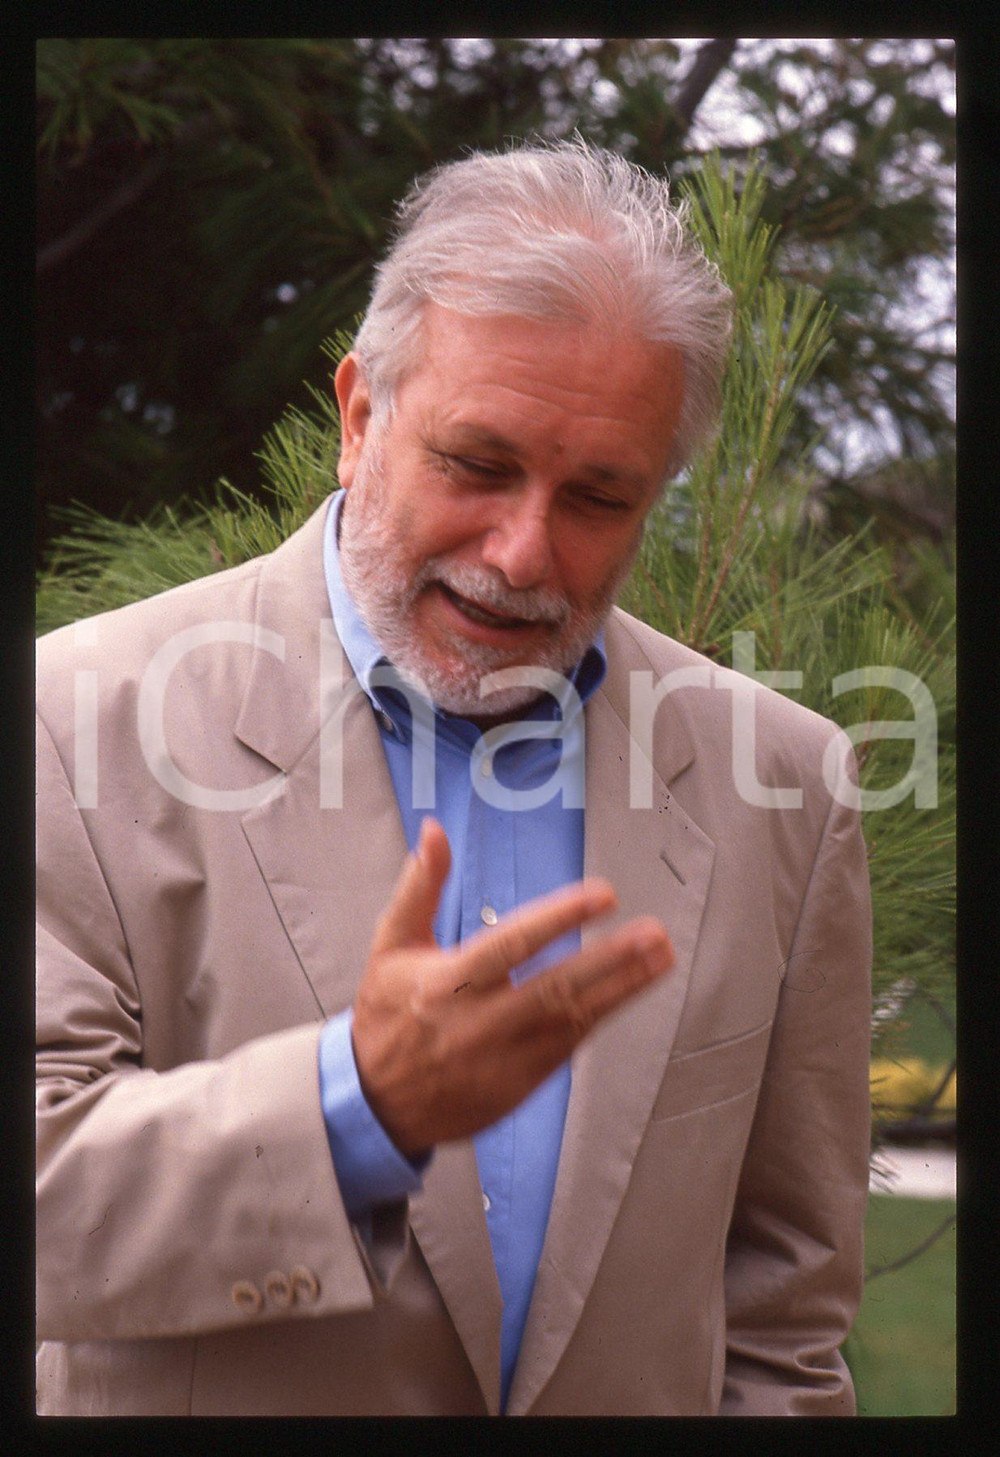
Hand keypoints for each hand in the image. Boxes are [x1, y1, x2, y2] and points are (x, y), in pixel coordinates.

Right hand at [351, 817, 674, 1156]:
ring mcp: (503, 1059)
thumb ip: (420, 887)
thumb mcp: (391, 946)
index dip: (561, 919)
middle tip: (652, 934)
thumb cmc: (386, 1015)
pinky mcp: (520, 1085)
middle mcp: (479, 1022)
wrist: (377, 1104)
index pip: (513, 944)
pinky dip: (600, 1016)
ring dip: (622, 988)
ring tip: (660, 957)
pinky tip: (629, 990)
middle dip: (611, 960)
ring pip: (573, 1019)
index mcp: (446, 983)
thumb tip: (433, 830)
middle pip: (556, 988)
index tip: (603, 895)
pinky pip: (569, 1047)